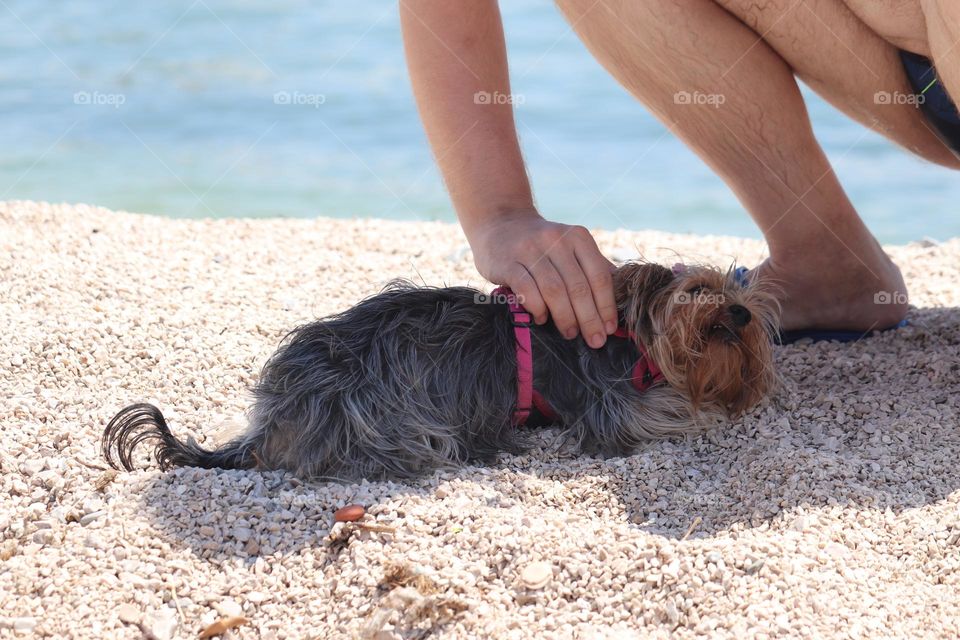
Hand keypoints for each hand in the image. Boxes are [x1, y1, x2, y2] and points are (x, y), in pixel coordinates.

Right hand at [469, 210, 617, 347]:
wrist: (500, 223)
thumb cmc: (542, 245)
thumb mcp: (570, 247)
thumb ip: (592, 268)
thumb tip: (621, 301)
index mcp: (578, 237)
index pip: (599, 276)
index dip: (607, 306)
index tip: (610, 329)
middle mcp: (556, 239)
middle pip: (579, 286)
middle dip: (589, 318)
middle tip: (594, 341)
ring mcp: (530, 249)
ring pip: (554, 290)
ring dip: (565, 317)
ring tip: (570, 334)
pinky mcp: (508, 262)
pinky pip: (527, 290)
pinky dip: (538, 308)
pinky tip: (542, 319)